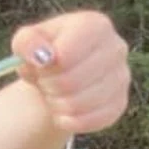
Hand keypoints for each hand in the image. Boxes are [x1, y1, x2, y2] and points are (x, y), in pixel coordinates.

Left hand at [11, 11, 130, 135]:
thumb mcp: (27, 42)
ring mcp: (121, 78)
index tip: (41, 66)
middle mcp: (116, 48)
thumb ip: (27, 42)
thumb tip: (39, 55)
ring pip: (77, 105)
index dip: (45, 68)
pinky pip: (87, 122)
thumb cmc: (44, 56)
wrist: (60, 78)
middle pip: (70, 83)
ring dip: (56, 104)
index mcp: (95, 25)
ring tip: (55, 94)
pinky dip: (67, 120)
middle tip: (45, 83)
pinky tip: (64, 110)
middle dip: (49, 87)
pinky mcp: (119, 104)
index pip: (65, 56)